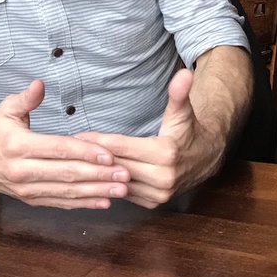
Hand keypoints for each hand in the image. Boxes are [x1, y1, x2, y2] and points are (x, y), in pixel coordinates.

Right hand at [0, 80, 130, 208]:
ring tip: (121, 189)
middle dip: (99, 174)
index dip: (85, 152)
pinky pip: (61, 203)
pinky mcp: (31, 200)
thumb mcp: (7, 111)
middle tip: (125, 174)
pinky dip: (84, 203)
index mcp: (18, 146)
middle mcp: (21, 171)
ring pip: (66, 192)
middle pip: (67, 173)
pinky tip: (104, 201)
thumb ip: (26, 99)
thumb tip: (40, 84)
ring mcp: (26, 189)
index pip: (58, 149)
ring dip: (97, 191)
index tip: (109, 155)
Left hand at [76, 68, 223, 208]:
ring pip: (119, 183)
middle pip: (118, 166)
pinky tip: (96, 176)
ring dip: (99, 174)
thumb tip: (184, 72)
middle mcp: (163, 178)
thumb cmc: (188, 131)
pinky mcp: (154, 203)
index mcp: (166, 154)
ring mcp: (159, 194)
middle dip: (94, 157)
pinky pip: (125, 194)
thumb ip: (179, 93)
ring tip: (77, 164)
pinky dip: (110, 185)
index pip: (123, 147)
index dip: (100, 141)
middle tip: (69, 149)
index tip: (78, 136)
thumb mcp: (182, 112)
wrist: (207, 158)